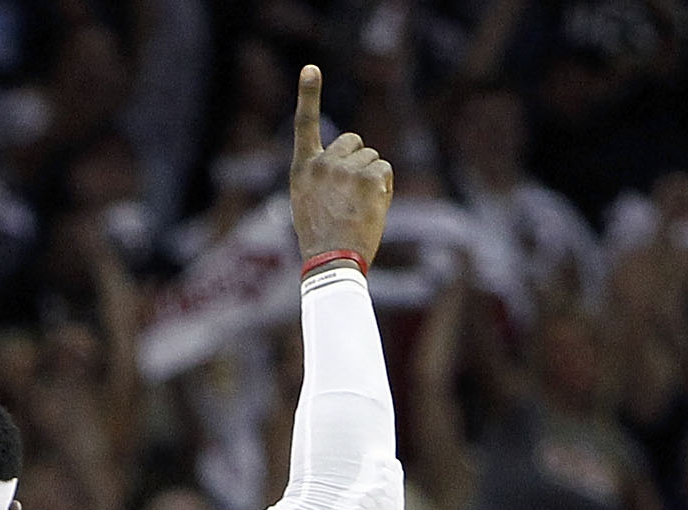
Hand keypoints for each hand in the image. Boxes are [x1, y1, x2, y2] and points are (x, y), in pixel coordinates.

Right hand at [289, 67, 392, 267]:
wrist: (331, 262)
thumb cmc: (322, 239)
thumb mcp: (308, 203)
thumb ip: (322, 177)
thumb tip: (350, 161)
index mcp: (302, 170)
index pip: (305, 126)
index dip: (308, 95)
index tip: (310, 69)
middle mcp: (321, 163)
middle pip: (353, 142)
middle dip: (359, 161)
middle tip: (351, 195)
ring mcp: (344, 169)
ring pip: (372, 158)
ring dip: (372, 179)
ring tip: (358, 208)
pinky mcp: (367, 177)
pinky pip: (384, 170)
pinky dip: (384, 189)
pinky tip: (370, 209)